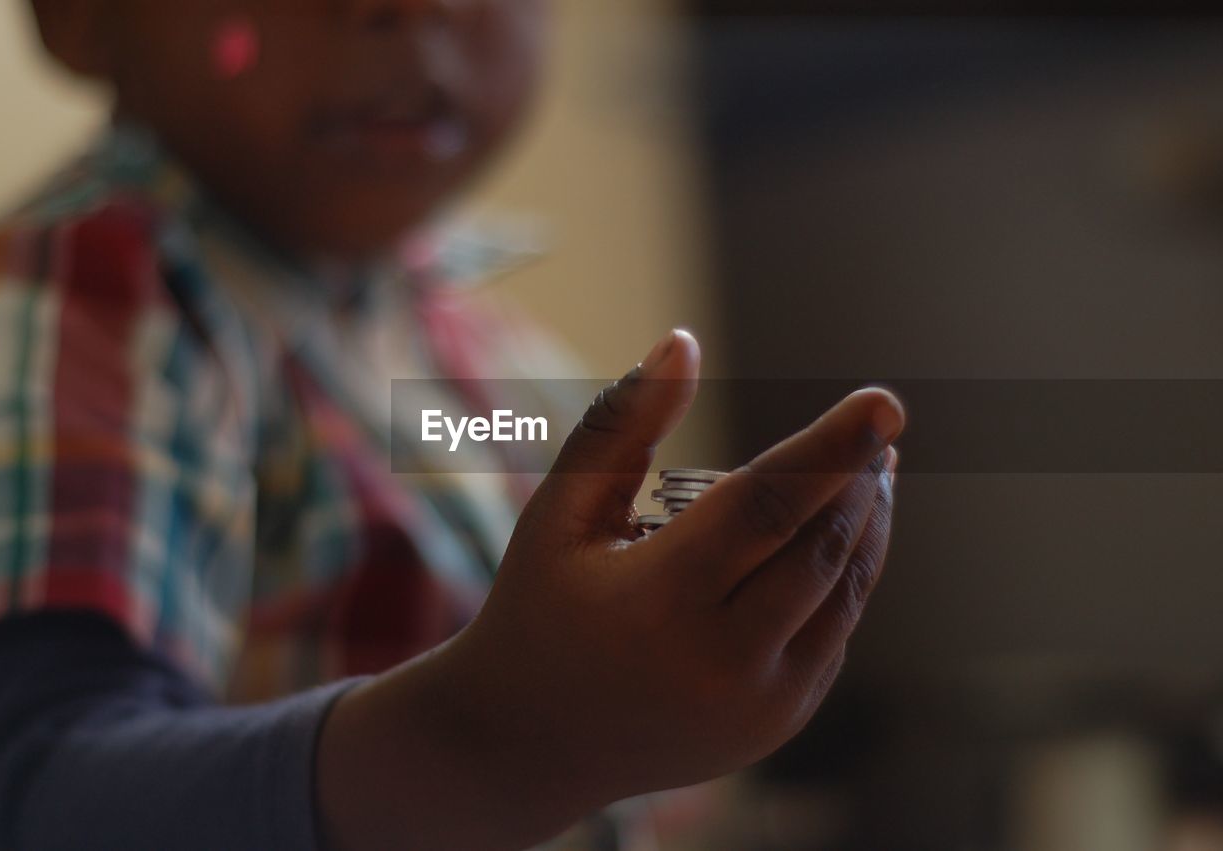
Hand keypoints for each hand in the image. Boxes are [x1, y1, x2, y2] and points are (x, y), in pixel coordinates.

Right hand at [318, 330, 902, 850]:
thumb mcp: (561, 513)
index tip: (885, 403)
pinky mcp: (778, 724)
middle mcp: (722, 663)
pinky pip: (833, 633)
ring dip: (866, 521)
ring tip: (874, 468)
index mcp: (659, 602)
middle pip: (821, 547)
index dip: (833, 448)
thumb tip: (682, 341)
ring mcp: (759, 705)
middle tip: (879, 424)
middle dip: (859, 477)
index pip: (768, 507)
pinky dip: (846, 575)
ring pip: (842, 591)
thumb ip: (621, 424)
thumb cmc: (540, 607)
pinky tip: (839, 532)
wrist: (532, 742)